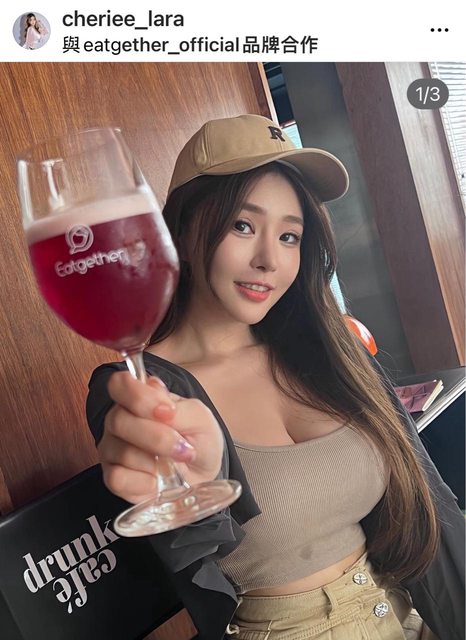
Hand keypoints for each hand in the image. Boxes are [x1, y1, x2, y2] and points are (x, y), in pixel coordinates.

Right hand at [98, 371, 224, 503]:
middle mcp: (118, 419)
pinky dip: (145, 482)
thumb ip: (180, 409)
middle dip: (156, 437)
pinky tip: (158, 480)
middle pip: (118, 420)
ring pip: (122, 452)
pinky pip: (118, 478)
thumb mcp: (200, 418)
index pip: (119, 384)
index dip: (139, 396)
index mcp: (137, 397)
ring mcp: (112, 449)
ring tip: (173, 464)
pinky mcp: (113, 477)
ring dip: (157, 462)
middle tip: (182, 446)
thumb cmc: (198, 439)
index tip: (168, 411)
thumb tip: (161, 410)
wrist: (203, 473)